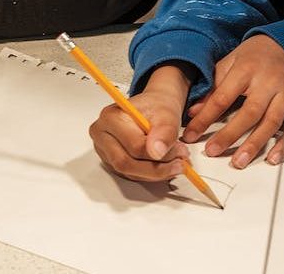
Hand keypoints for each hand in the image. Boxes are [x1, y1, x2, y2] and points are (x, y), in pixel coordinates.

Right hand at [89, 64, 192, 181]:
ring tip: (175, 163)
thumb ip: (164, 132)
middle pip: (125, 163)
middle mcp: (101, 134)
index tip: (181, 152)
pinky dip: (150, 174)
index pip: (134, 146)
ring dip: (156, 173)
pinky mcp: (110, 161)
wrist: (152, 108)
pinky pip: (130, 175)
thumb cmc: (156, 108)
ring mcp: (104, 149)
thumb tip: (157, 152)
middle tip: (180, 164)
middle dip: (157, 169)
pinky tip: (164, 165)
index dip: (161, 154)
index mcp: (110, 117)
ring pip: (128, 173)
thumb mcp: (166, 115)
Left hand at [185, 35, 283, 167]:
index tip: (191, 134)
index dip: (205, 118)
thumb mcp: (227, 64)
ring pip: (272, 122)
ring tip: (240, 161)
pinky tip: (273, 158)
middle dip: (230, 135)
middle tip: (213, 151)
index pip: (222, 98)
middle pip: (249, 113)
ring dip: (255, 144)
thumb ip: (212, 88)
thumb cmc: (252, 56)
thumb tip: (193, 112)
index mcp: (246, 70)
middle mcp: (269, 83)